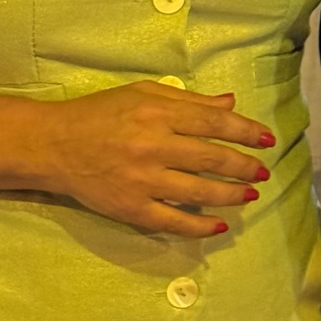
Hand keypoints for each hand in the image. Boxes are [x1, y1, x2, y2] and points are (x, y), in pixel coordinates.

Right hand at [43, 80, 275, 239]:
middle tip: (263, 172)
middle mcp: (153, 146)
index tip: (267, 139)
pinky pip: (172, 221)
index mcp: (157, 113)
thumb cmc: (101, 113)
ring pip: (198, 192)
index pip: (213, 123)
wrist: (54, 144)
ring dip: (230, 195)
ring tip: (249, 195)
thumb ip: (189, 100)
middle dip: (244, 166)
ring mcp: (142, 180)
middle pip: (211, 158)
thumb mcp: (144, 93)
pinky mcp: (131, 208)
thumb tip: (231, 102)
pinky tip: (219, 225)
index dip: (245, 131)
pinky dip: (199, 226)